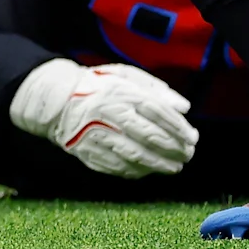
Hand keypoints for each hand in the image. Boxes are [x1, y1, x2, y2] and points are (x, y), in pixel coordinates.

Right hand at [9, 57, 197, 178]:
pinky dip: (137, 171)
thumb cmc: (98, 86)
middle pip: (149, 135)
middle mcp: (109, 113)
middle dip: (174, 148)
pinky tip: (149, 170)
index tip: (192, 137)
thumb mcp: (125, 76)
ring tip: (174, 167)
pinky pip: (117, 166)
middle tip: (187, 155)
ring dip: (159, 165)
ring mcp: (97, 134)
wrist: (56, 100)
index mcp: (120, 92)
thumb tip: (184, 107)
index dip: (178, 127)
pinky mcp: (87, 151)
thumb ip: (155, 89)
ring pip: (135, 155)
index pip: (157, 111)